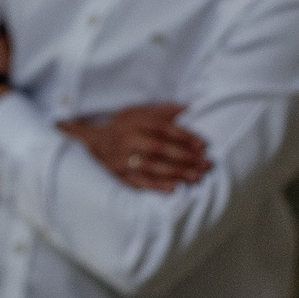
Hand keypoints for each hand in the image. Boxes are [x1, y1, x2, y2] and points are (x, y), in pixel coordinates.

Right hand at [58, 104, 209, 191]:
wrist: (92, 144)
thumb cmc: (122, 127)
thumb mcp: (137, 113)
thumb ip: (163, 111)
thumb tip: (189, 108)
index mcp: (133, 121)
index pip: (162, 128)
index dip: (184, 136)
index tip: (203, 145)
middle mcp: (126, 139)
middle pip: (159, 148)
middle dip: (185, 157)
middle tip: (206, 164)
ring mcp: (121, 159)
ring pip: (151, 166)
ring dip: (176, 173)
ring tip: (197, 177)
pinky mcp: (117, 175)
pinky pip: (138, 182)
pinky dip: (156, 186)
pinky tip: (173, 189)